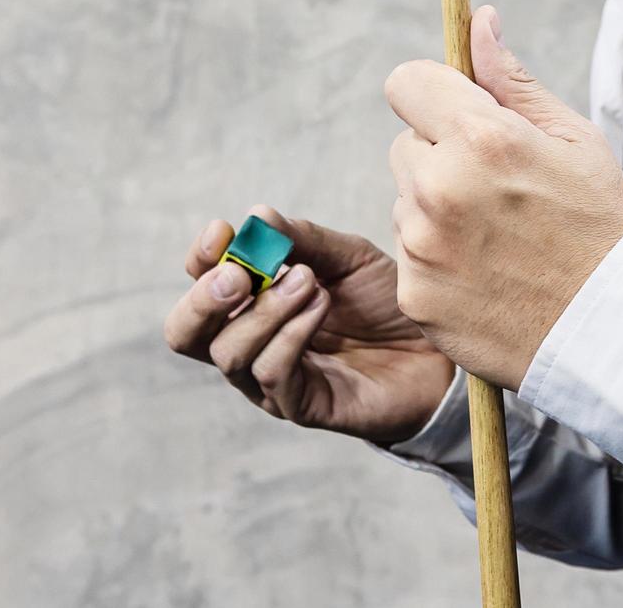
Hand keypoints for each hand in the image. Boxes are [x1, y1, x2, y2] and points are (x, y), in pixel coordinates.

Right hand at [163, 206, 456, 443]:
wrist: (437, 349)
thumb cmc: (385, 304)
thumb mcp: (348, 259)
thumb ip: (304, 240)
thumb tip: (257, 216)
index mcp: (253, 303)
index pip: (200, 284)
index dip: (201, 258)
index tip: (223, 231)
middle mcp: (250, 345)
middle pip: (185, 333)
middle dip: (204, 299)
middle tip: (240, 272)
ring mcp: (271, 382)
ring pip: (230, 353)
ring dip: (264, 310)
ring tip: (309, 281)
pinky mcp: (302, 406)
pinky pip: (272, 374)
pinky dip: (291, 334)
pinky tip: (320, 305)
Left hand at [384, 6, 622, 390]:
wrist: (613, 330)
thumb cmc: (601, 227)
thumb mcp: (573, 140)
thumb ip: (513, 80)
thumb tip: (479, 22)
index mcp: (481, 138)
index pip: (406, 82)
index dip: (435, 95)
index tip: (460, 116)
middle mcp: (440, 188)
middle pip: (406, 144)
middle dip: (441, 156)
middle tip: (499, 192)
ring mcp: (421, 246)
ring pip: (405, 202)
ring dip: (437, 210)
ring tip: (499, 240)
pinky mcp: (414, 295)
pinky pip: (409, 256)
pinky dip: (438, 262)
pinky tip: (487, 275)